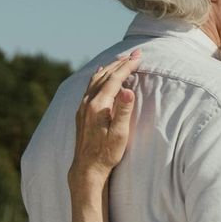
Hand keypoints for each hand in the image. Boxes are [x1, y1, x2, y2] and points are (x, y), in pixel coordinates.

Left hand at [71, 50, 142, 186]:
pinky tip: (99, 73)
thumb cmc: (107, 153)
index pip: (115, 79)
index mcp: (98, 105)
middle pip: (105, 75)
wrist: (86, 167)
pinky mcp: (81, 112)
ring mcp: (82, 106)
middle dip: (121, 63)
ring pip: (96, 79)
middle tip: (135, 53)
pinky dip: (98, 76)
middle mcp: (88, 102)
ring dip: (110, 67)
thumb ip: (124, 111)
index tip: (139, 56)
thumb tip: (129, 90)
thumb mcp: (120, 134)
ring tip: (120, 59)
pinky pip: (90, 86)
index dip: (128, 66)